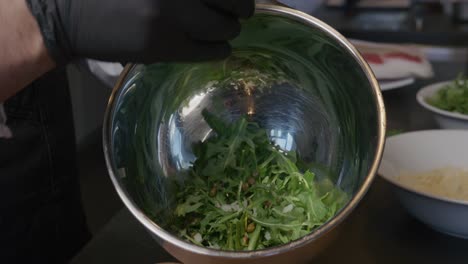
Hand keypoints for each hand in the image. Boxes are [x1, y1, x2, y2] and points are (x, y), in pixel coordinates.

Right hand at [26, 0, 254, 63]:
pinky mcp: (164, 47)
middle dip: (242, 7)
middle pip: (235, 1)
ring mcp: (171, 18)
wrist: (71, 14)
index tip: (239, 0)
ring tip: (225, 29)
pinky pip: (209, 51)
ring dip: (230, 29)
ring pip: (225, 28)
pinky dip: (220, 49)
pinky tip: (217, 46)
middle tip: (241, 11)